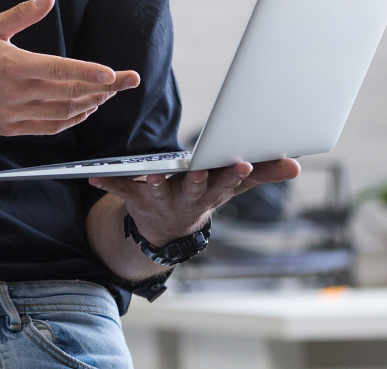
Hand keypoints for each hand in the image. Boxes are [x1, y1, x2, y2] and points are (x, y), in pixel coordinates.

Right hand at [0, 0, 140, 135]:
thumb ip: (22, 14)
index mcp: (15, 66)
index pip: (60, 70)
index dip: (89, 72)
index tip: (112, 74)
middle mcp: (18, 93)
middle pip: (70, 93)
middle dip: (104, 87)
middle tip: (127, 81)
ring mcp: (16, 114)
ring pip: (64, 113)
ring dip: (91, 103)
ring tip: (108, 92)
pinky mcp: (12, 128)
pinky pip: (49, 127)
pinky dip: (71, 120)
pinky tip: (84, 111)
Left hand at [91, 158, 301, 245]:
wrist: (168, 227)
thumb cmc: (205, 193)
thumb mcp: (234, 184)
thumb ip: (263, 173)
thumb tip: (295, 164)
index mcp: (212, 190)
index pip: (227, 181)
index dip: (235, 172)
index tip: (243, 160)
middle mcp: (187, 197)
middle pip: (195, 189)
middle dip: (199, 180)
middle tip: (200, 170)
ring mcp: (161, 199)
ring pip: (159, 191)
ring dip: (155, 183)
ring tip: (151, 176)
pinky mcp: (136, 197)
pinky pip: (120, 189)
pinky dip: (106, 182)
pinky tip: (91, 176)